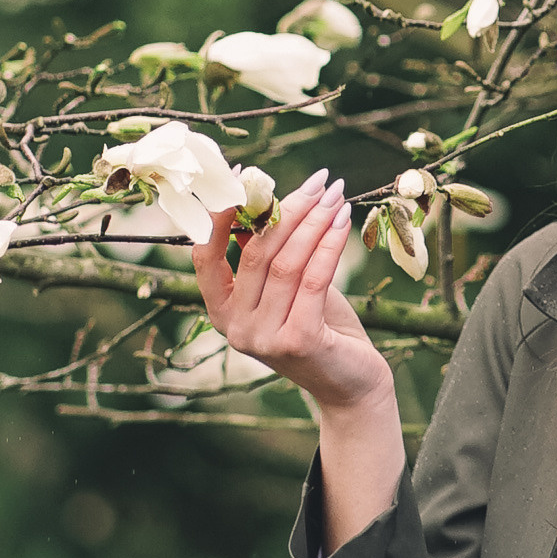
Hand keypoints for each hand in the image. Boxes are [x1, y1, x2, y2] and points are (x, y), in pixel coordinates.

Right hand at [196, 168, 393, 420]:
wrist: (352, 383)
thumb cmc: (319, 325)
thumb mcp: (286, 286)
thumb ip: (267, 252)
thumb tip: (262, 195)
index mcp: (220, 310)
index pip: (204, 254)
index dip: (220, 212)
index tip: (245, 174)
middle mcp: (234, 327)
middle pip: (256, 251)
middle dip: (288, 208)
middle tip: (318, 181)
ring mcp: (263, 337)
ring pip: (286, 263)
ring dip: (314, 221)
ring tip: (336, 195)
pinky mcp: (297, 341)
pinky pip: (314, 279)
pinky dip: (330, 244)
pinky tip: (344, 220)